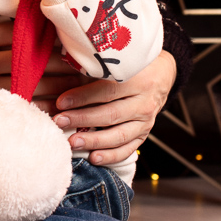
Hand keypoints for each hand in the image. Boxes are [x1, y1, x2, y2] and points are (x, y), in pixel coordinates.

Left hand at [52, 49, 176, 165]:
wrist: (160, 76)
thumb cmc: (130, 66)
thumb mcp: (117, 62)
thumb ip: (95, 68)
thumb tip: (62, 70)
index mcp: (138, 80)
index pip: (107, 90)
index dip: (82, 97)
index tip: (60, 102)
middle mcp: (144, 102)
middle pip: (111, 114)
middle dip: (82, 119)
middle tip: (59, 122)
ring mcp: (146, 121)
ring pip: (119, 135)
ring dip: (94, 141)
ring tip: (72, 143)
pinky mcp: (144, 134)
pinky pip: (128, 149)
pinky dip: (111, 156)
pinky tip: (93, 158)